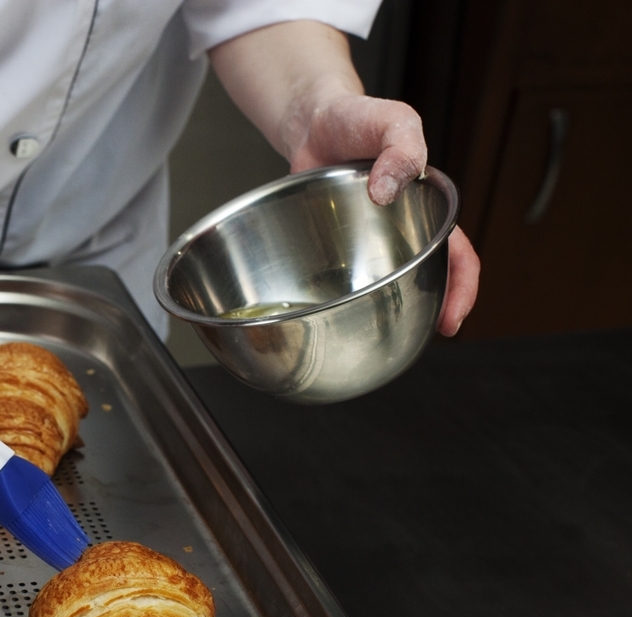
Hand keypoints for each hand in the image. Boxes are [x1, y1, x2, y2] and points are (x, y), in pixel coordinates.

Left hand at [288, 93, 479, 336]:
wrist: (312, 122)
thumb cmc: (359, 118)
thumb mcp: (393, 120)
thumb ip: (400, 148)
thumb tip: (388, 191)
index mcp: (430, 208)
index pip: (460, 256)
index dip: (462, 289)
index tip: (452, 319)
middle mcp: (403, 230)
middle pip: (427, 279)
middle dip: (430, 312)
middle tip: (418, 339)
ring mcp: (368, 240)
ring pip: (387, 284)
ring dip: (389, 309)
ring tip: (378, 335)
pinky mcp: (335, 245)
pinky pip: (347, 276)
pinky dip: (348, 296)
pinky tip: (338, 311)